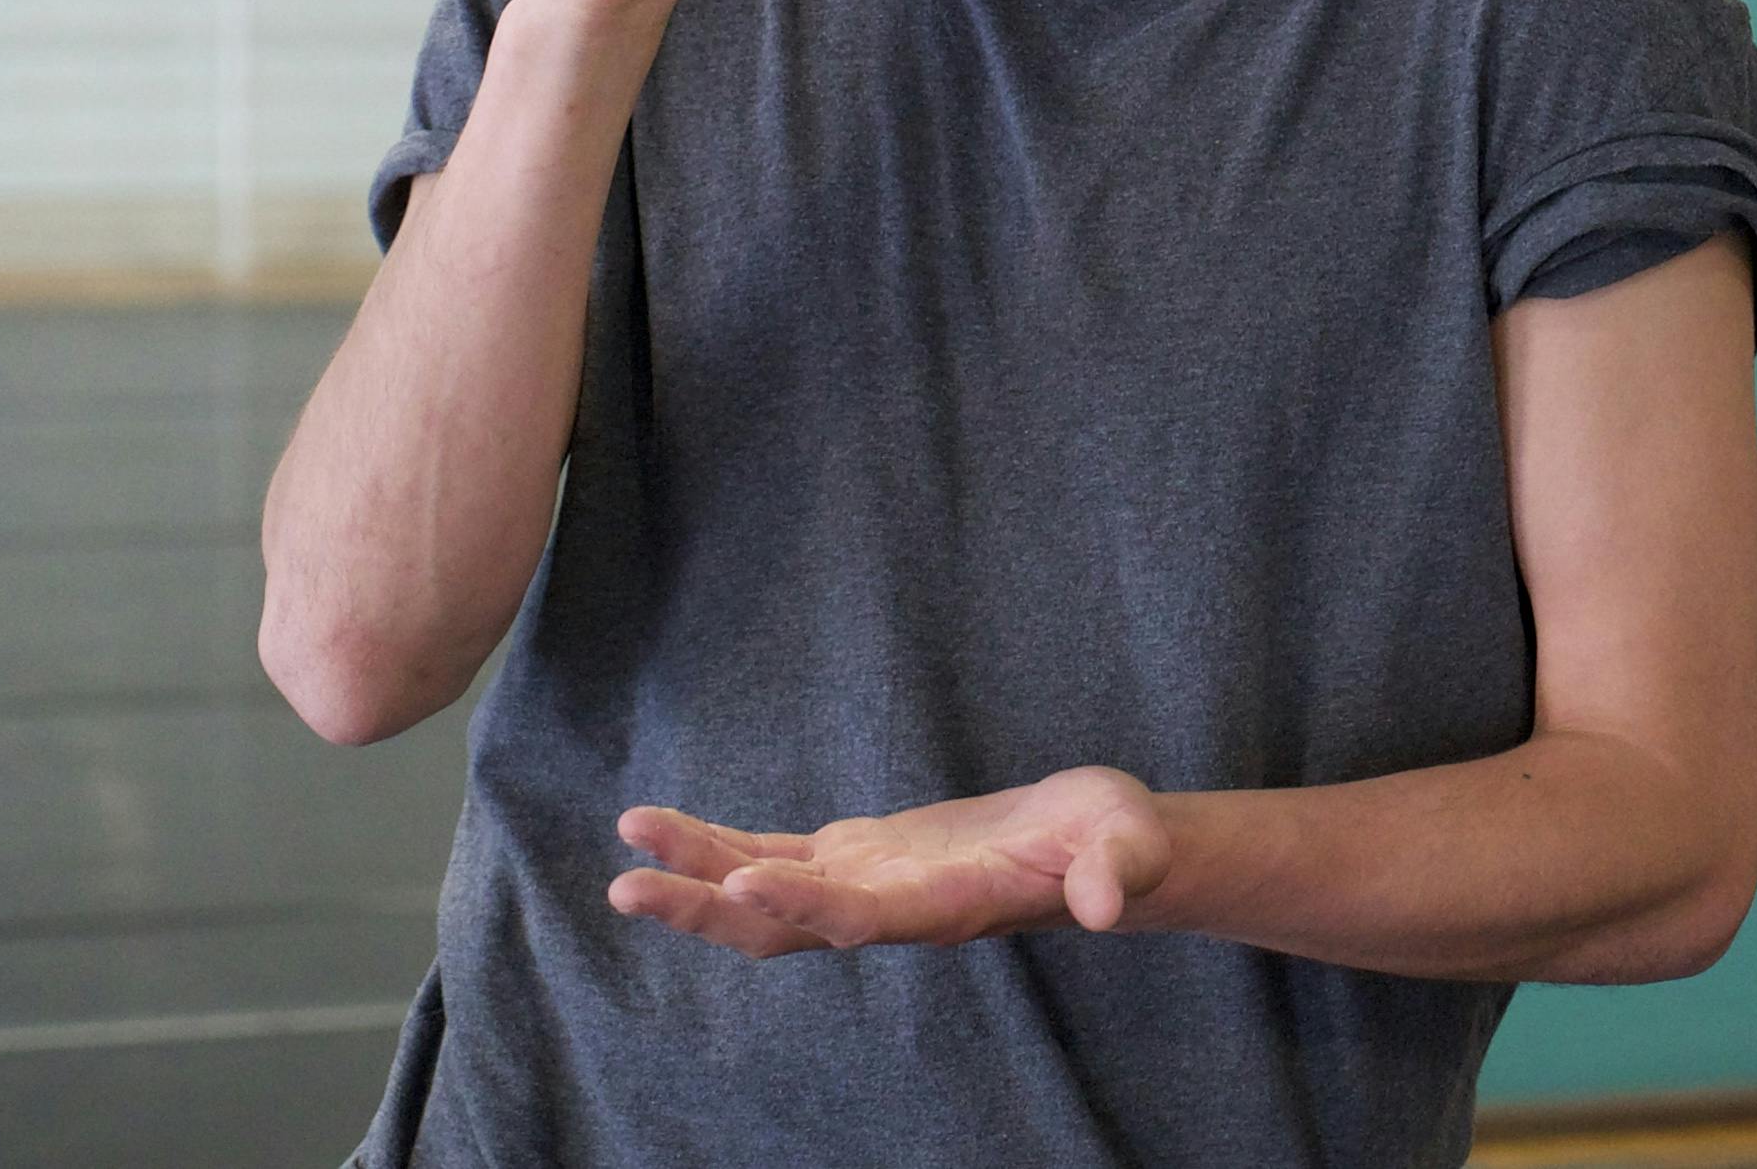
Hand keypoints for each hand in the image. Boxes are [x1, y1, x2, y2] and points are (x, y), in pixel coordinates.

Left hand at [607, 765, 1170, 960]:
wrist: (1095, 849)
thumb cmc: (1114, 841)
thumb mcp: (1128, 840)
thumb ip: (1118, 869)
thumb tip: (1107, 902)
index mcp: (946, 910)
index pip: (864, 919)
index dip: (805, 907)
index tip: (745, 884)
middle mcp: (891, 912)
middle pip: (784, 927)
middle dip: (708, 909)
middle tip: (628, 888)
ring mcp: (867, 888)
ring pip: (762, 894)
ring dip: (695, 874)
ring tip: (628, 837)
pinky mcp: (856, 858)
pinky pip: (771, 856)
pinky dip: (718, 845)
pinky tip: (663, 830)